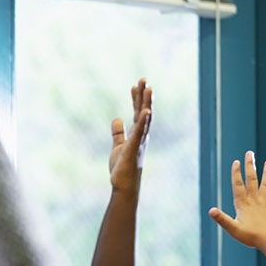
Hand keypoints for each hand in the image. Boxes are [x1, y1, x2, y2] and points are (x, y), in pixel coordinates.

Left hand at [108, 78, 150, 195]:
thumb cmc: (123, 168)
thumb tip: (117, 118)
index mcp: (137, 135)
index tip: (135, 85)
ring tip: (148, 89)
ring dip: (146, 104)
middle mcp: (141, 136)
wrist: (124, 186)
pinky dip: (143, 122)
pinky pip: (139, 133)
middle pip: (143, 112)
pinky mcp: (134, 149)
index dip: (136, 99)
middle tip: (143, 79)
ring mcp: (139, 142)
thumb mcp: (118, 146)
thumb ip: (118, 132)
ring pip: (144, 119)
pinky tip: (145, 111)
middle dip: (143, 96)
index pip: (138, 113)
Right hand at [209, 151, 265, 249]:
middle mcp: (255, 201)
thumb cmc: (251, 237)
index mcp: (243, 204)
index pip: (238, 186)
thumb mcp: (233, 229)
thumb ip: (222, 219)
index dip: (236, 174)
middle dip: (250, 167)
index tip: (236, 161)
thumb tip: (211, 210)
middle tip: (250, 153)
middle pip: (252, 180)